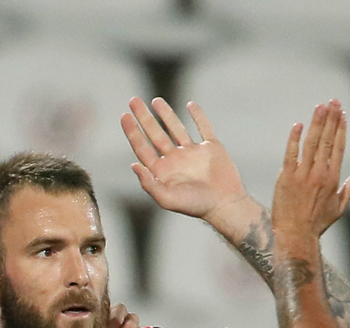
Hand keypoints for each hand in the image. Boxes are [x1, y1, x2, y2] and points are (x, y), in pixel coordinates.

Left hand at [123, 98, 253, 229]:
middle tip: (133, 100)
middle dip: (144, 117)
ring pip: (176, 128)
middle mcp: (175, 160)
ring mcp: (192, 152)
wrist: (225, 204)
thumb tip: (133, 165)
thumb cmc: (195, 205)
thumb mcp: (167, 199)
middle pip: (155, 134)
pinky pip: (203, 127)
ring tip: (155, 100)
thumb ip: (149, 184)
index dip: (132, 132)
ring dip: (166, 114)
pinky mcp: (210, 147)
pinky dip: (198, 116)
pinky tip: (190, 105)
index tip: (124, 116)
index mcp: (163, 171)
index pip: (143, 148)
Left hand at [272, 100, 349, 254]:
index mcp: (333, 179)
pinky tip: (299, 125)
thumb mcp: (339, 206)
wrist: (296, 236)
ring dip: (317, 123)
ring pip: (311, 143)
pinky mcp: (286, 177)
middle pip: (327, 140)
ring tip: (321, 106)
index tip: (342, 113)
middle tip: (333, 101)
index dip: (341, 128)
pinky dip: (294, 139)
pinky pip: (290, 154)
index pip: (339, 147)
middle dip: (331, 119)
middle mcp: (319, 174)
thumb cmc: (318, 223)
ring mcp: (302, 175)